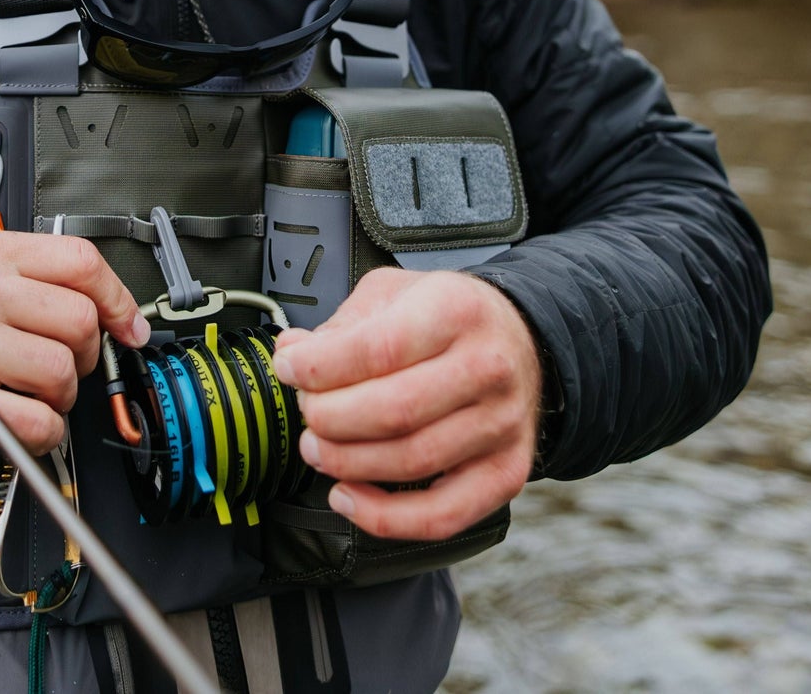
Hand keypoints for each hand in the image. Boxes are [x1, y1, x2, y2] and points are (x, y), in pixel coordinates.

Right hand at [0, 230, 148, 463]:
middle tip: (65, 366)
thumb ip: (24, 276)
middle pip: (80, 321)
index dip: (118, 300)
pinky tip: (23, 424)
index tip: (129, 327)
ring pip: (62, 373)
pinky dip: (43, 432)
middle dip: (87, 354)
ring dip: (62, 396)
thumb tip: (98, 303)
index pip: (80, 262)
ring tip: (34, 395)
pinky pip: (35, 421)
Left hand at [272, 268, 540, 540]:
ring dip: (346, 463)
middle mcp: (486, 368)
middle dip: (329, 417)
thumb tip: (293, 350)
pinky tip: (347, 496)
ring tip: (316, 447)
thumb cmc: (449, 317)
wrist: (522, 340)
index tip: (289, 367)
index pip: (379, 348)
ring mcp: (499, 425)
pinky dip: (384, 517)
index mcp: (456, 311)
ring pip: (411, 462)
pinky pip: (441, 516)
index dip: (320, 366)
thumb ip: (343, 323)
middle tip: (307, 411)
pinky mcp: (505, 473)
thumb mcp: (396, 292)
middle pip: (393, 410)